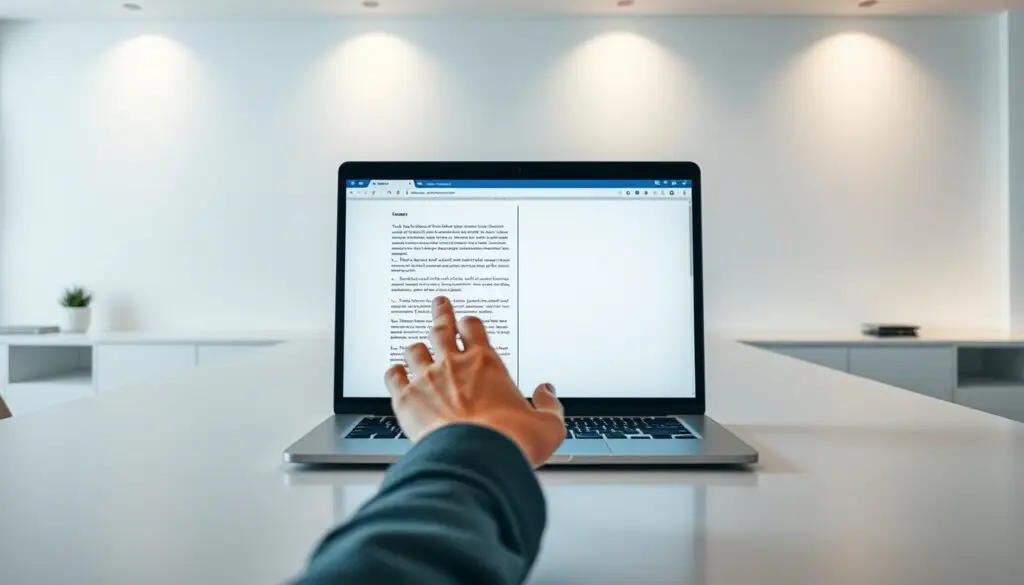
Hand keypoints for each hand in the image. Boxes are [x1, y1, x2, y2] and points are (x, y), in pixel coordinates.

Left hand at [384, 296, 565, 466]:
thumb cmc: (511, 441)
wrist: (477, 459)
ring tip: (416, 347)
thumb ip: (549, 405)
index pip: (474, 328)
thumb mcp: (547, 425)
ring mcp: (426, 379)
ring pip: (414, 350)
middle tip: (439, 304)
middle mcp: (453, 365)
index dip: (470, 324)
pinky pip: (393, 376)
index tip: (468, 323)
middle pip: (441, 328)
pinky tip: (396, 373)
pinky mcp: (406, 399)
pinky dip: (394, 373)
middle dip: (441, 314)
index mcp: (486, 363)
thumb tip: (548, 393)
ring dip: (416, 348)